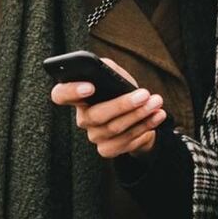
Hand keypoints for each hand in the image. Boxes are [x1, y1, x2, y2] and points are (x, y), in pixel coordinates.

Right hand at [50, 58, 166, 157]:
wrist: (137, 115)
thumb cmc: (121, 91)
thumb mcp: (116, 76)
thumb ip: (109, 69)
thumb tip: (106, 69)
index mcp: (78, 97)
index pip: (60, 94)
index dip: (71, 91)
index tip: (90, 86)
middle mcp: (82, 118)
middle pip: (97, 115)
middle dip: (123, 104)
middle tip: (145, 94)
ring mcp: (94, 136)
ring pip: (115, 128)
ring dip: (140, 115)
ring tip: (156, 102)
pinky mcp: (107, 149)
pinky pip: (126, 141)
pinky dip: (144, 127)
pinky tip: (156, 117)